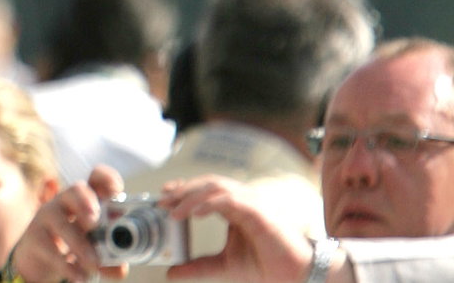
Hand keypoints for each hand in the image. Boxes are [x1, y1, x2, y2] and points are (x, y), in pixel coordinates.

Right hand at [9, 165, 123, 282]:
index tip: (115, 192)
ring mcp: (48, 216)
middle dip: (86, 202)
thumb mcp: (96, 247)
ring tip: (93, 264)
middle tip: (95, 222)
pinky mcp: (35, 237)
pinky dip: (67, 265)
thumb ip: (111, 255)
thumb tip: (121, 267)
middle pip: (76, 189)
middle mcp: (66, 201)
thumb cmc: (75, 245)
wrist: (39, 258)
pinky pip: (50, 249)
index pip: (97, 178)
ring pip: (62, 223)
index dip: (107, 179)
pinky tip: (79, 276)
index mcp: (87, 199)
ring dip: (79, 244)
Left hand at [155, 175, 310, 282]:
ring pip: (216, 187)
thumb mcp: (222, 266)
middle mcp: (242, 201)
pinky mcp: (259, 211)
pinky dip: (211, 202)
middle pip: (206, 184)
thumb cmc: (266, 266)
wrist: (295, 275)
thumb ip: (197, 266)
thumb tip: (171, 272)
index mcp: (234, 208)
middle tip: (162, 202)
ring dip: (191, 195)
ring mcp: (251, 203)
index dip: (183, 190)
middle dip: (182, 190)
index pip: (204, 190)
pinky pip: (231, 199)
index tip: (163, 199)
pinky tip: (196, 214)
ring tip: (174, 210)